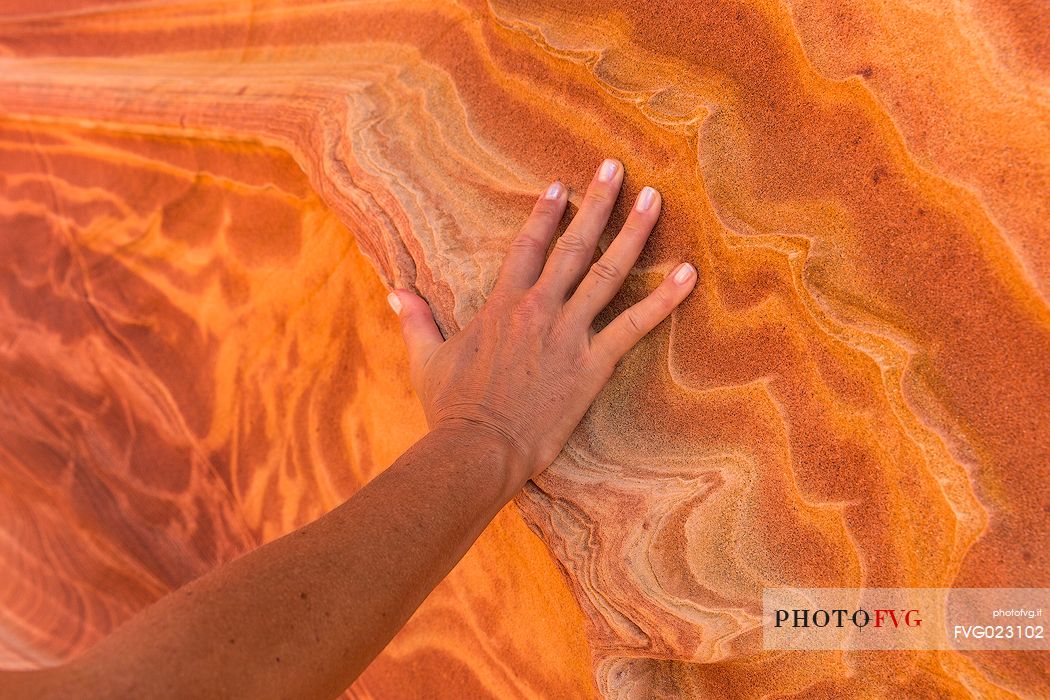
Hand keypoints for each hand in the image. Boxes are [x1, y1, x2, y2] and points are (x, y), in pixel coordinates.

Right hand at [388, 158, 696, 483]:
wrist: (477, 449)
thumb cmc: (452, 408)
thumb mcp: (427, 359)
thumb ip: (415, 320)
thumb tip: (394, 291)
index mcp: (502, 305)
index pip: (527, 245)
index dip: (544, 212)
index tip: (560, 185)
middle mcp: (539, 309)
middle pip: (574, 245)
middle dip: (596, 203)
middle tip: (617, 167)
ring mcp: (569, 334)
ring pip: (608, 272)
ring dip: (634, 233)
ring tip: (655, 199)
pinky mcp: (592, 364)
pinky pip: (635, 325)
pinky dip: (665, 299)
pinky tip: (689, 274)